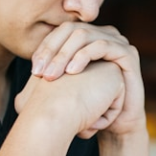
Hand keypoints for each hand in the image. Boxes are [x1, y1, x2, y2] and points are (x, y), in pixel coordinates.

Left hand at [28, 23, 146, 136]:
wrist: (116, 125)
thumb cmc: (90, 107)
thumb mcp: (66, 89)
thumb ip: (51, 75)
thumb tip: (27, 75)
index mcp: (88, 39)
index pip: (60, 32)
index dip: (45, 48)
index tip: (33, 71)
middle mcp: (103, 35)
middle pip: (71, 30)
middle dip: (52, 51)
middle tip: (40, 74)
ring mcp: (117, 42)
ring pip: (84, 35)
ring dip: (64, 55)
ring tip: (53, 76)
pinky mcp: (128, 53)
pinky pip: (102, 45)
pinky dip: (84, 56)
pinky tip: (72, 72)